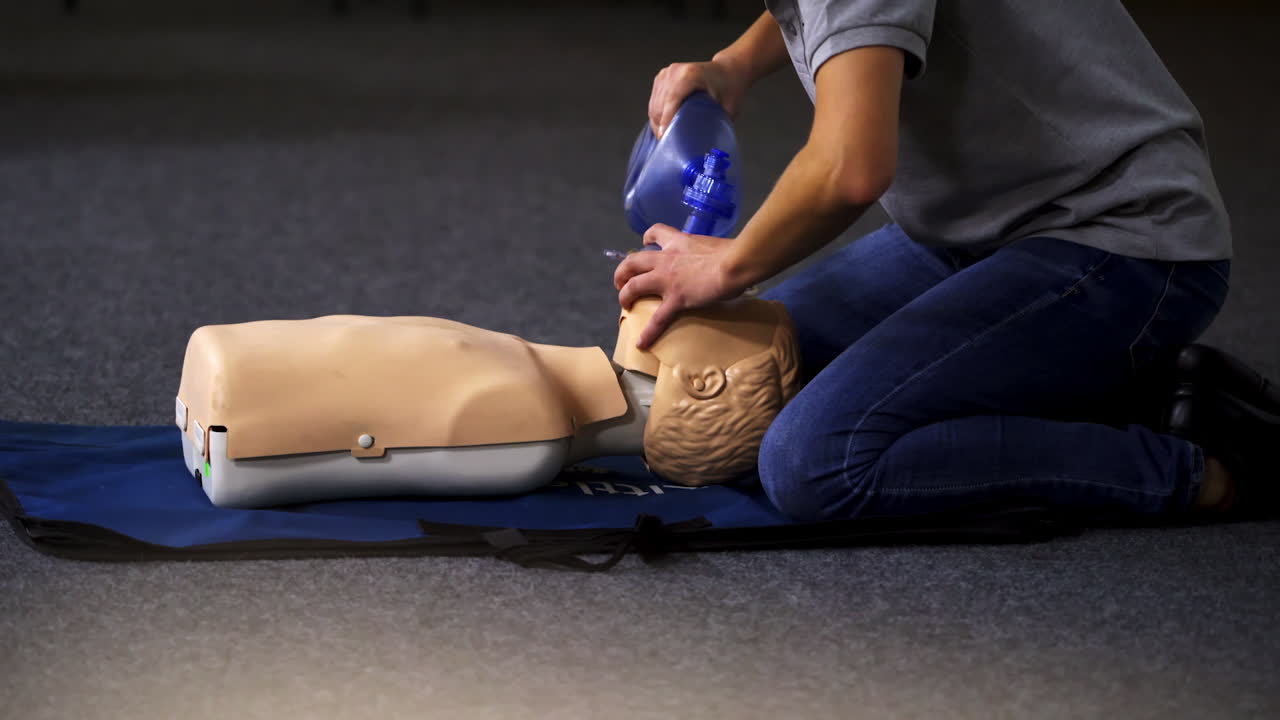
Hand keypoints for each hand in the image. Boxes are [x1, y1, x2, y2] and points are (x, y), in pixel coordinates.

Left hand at [613, 224, 743, 349]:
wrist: (735, 262)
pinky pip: (658, 319)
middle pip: (632, 261)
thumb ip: (705, 252)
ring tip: (624, 305)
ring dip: (624, 295)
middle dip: (622, 272)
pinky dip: (648, 332)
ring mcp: (667, 280)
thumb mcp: (711, 245)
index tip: (644, 242)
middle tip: (622, 281)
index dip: (647, 237)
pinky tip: (641, 343)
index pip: (656, 232)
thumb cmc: (732, 252)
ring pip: (634, 286)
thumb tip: (716, 260)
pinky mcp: (675, 299)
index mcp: (678, 242)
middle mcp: (666, 258)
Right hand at [649, 58, 748, 137]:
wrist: (727, 71)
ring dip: (658, 124)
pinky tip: (666, 126)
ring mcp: (666, 74)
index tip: (666, 139)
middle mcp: (674, 71)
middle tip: (670, 147)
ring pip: (654, 106)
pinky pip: (653, 102)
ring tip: (668, 139)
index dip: (667, 120)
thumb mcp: (729, 107)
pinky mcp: (661, 79)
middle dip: (662, 128)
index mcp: (690, 74)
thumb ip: (717, 125)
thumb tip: (706, 149)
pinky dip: (658, 117)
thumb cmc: (730, 87)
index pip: (672, 99)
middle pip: (659, 106)